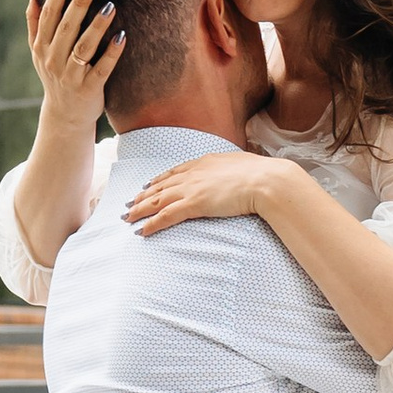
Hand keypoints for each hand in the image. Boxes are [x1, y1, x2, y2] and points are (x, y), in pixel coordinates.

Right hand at [28, 0, 122, 119]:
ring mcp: (71, 76)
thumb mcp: (39, 50)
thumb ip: (35, 21)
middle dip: (78, 4)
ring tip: (110, 6)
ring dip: (96, 26)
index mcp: (41, 47)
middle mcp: (53, 60)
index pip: (49, 15)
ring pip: (83, 47)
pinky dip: (111, 53)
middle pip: (66, 28)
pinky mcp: (89, 89)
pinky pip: (102, 69)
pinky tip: (122, 37)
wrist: (65, 115)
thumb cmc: (55, 75)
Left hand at [120, 153, 272, 235]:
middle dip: (142, 196)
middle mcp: (193, 173)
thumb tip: (237, 173)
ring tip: (127, 218)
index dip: (158, 180)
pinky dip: (152, 224)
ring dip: (140, 210)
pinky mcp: (194, 204)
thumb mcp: (242, 166)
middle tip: (128, 204)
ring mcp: (192, 188)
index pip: (174, 172)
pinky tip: (142, 231)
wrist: (265, 180)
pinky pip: (165, 216)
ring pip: (157, 201)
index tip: (147, 186)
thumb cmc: (261, 174)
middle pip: (159, 186)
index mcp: (204, 162)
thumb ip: (232, 170)